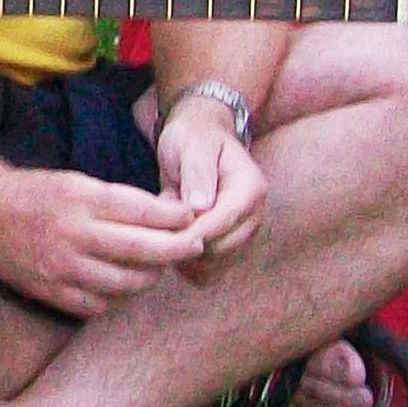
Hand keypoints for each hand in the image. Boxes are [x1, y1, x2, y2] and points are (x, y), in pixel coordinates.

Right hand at [0, 166, 206, 319]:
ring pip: (127, 284)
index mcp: (80, 200)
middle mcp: (73, 234)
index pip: (142, 212)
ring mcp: (62, 268)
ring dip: (150, 277)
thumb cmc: (36, 194)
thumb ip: (118, 201)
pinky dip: (117, 297)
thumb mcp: (75, 183)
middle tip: (195, 246)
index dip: (173, 219)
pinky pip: (99, 304)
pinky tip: (122, 286)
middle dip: (176, 249)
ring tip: (157, 268)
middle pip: (142, 250)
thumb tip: (168, 216)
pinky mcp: (51, 292)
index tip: (192, 219)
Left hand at [153, 100, 267, 279]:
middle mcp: (254, 213)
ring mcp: (244, 231)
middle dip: (187, 245)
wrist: (200, 137)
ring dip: (186, 258)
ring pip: (217, 263)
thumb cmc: (193, 137)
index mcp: (250, 188)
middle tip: (154, 234)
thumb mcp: (191, 145)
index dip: (193, 231)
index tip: (163, 234)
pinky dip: (190, 267)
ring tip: (159, 238)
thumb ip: (197, 173)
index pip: (225, 221)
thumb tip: (201, 207)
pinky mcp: (231, 244)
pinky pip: (213, 269)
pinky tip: (169, 249)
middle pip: (222, 248)